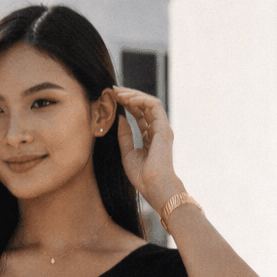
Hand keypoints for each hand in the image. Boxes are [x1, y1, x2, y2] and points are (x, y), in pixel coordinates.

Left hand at [110, 86, 179, 214]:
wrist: (154, 186)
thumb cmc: (142, 176)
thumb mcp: (127, 153)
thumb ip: (124, 136)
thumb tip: (120, 118)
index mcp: (150, 137)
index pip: (139, 115)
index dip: (127, 105)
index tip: (113, 99)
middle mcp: (157, 130)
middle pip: (144, 106)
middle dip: (129, 96)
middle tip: (113, 90)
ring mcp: (162, 128)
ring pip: (149, 103)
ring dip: (133, 95)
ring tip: (118, 93)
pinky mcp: (163, 127)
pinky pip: (153, 105)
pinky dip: (140, 100)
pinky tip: (128, 99)